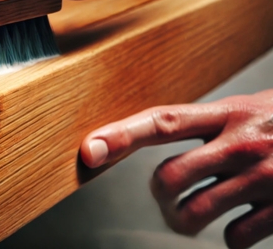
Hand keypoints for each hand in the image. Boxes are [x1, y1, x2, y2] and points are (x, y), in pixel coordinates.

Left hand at [81, 90, 272, 248]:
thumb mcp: (249, 110)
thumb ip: (208, 125)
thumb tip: (155, 136)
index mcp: (228, 113)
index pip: (163, 121)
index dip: (122, 135)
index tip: (90, 150)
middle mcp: (242, 143)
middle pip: (169, 176)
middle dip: (159, 194)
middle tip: (167, 196)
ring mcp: (264, 178)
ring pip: (195, 213)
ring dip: (183, 221)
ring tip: (190, 216)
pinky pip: (235, 238)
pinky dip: (230, 237)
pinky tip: (243, 222)